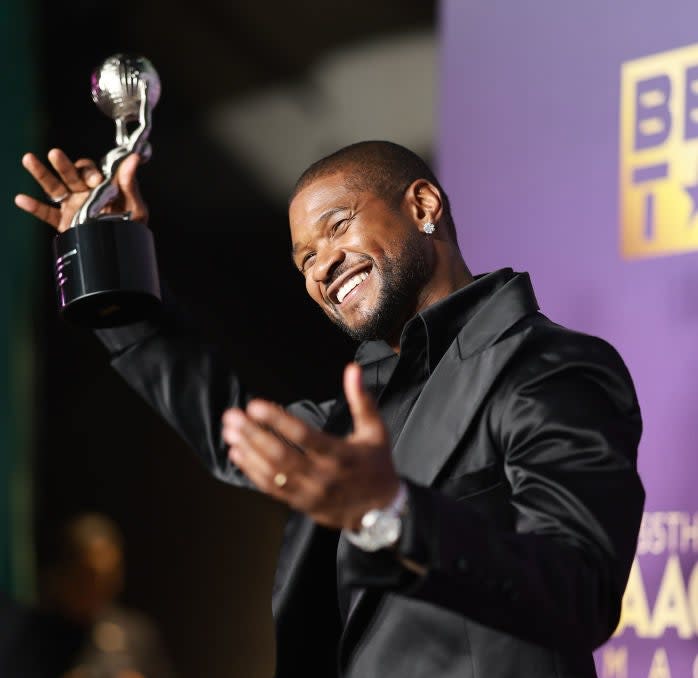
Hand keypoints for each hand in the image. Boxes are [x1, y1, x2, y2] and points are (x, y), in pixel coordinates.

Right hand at [14, 148, 147, 231]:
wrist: (123, 249)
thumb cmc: (132, 225)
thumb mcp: (135, 206)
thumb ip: (130, 184)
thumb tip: (134, 159)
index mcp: (101, 186)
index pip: (90, 171)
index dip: (90, 172)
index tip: (96, 181)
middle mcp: (84, 192)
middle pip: (70, 174)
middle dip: (63, 164)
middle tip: (56, 154)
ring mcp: (73, 206)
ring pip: (54, 187)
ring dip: (42, 174)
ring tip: (29, 159)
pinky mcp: (65, 222)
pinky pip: (47, 213)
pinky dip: (34, 207)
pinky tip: (21, 199)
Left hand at [222, 363, 400, 530]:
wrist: (382, 511)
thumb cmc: (377, 465)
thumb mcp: (376, 430)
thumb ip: (361, 399)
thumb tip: (352, 369)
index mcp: (341, 455)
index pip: (303, 436)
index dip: (277, 421)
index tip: (256, 406)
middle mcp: (323, 476)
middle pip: (280, 455)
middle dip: (253, 434)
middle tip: (233, 416)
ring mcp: (310, 493)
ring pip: (272, 473)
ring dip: (248, 451)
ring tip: (230, 432)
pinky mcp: (301, 504)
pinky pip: (272, 489)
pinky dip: (252, 471)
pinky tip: (238, 454)